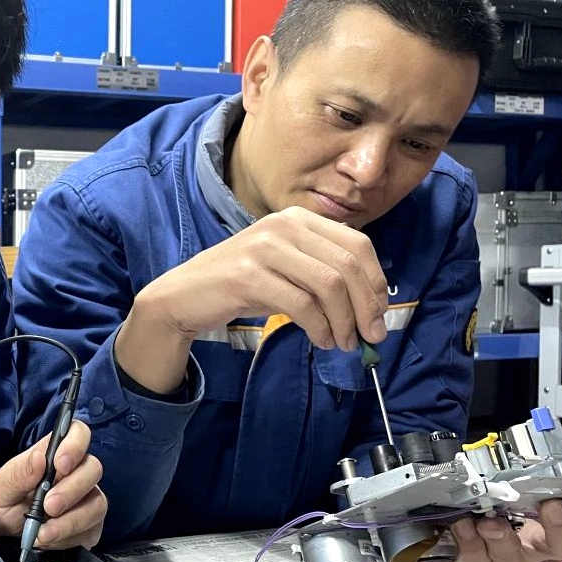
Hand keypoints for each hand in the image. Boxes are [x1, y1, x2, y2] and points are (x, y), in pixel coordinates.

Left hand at [0, 421, 105, 549]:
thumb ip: (20, 473)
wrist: (1, 533)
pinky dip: (70, 538)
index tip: (59, 464)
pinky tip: (49, 539)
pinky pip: (92, 530)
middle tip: (48, 507)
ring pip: (97, 503)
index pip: (78, 433)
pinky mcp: (89, 525)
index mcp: (54, 454)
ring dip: (71, 521)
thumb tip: (38, 458)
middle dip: (71, 490)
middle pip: (93, 469)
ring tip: (43, 532)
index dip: (75, 445)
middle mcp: (75, 472)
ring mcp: (86, 499)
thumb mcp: (1, 487)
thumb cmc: (2, 501)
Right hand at [116, 206, 388, 392]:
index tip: (378, 316)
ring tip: (342, 343)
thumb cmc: (239, 285)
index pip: (358, 245)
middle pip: (347, 265)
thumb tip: (371, 308)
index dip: (375, 283)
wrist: (183, 296)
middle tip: (369, 337)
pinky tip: (320, 340)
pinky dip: (319, 328)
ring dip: (344, 321)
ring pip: (328, 285)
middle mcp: (282, 225)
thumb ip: (323, 274)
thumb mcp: (286, 269)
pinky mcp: (248, 275)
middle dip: (366, 307)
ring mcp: (264, 248)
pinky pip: (301, 304)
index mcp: (297, 218)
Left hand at [414, 500, 561, 561]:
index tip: (552, 505)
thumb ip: (496, 492)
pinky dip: (436, 556)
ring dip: (469, 544)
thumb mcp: (484, 500)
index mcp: (529, 543)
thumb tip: (494, 474)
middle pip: (515, 556)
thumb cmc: (462, 516)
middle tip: (489, 522)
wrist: (428, 543)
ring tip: (459, 525)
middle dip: (502, 538)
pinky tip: (431, 543)